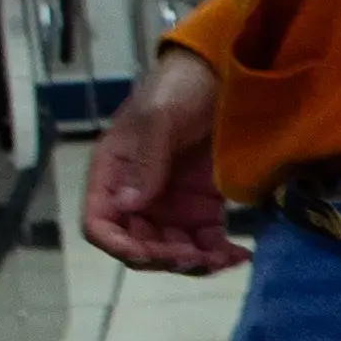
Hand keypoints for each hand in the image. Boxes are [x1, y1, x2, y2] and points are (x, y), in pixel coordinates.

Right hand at [83, 48, 246, 274]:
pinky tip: (241, 255)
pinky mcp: (202, 209)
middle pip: (138, 246)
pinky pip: (205, 243)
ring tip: (225, 259)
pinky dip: (220, 255)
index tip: (148, 253)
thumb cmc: (178, 89)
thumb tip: (127, 205)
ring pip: (173, 252)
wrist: (220, 76)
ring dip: (196, 264)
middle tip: (198, 256)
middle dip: (165, 259)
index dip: (118, 245)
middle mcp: (136, 197)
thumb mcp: (159, 117)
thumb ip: (145, 161)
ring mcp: (170, 206)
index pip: (99, 223)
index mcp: (112, 175)